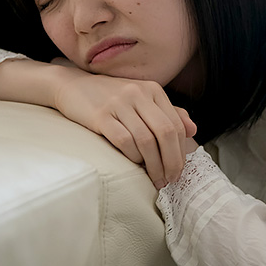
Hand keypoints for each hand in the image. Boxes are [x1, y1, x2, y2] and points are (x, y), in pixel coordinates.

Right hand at [52, 70, 196, 189]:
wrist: (73, 86)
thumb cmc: (111, 97)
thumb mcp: (142, 99)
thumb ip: (168, 112)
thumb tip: (192, 130)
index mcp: (153, 90)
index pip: (175, 124)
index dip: (180, 151)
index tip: (178, 170)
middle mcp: (138, 94)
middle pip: (165, 133)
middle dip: (171, 161)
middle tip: (170, 179)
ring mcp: (119, 103)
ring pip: (146, 140)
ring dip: (153, 165)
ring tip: (155, 178)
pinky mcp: (100, 115)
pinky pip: (124, 141)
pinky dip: (132, 156)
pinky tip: (134, 164)